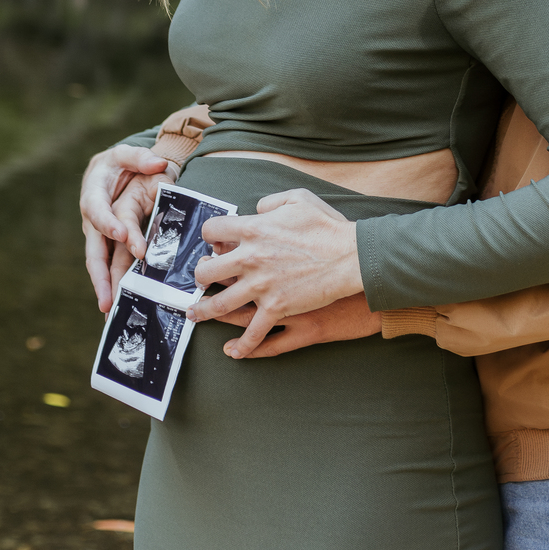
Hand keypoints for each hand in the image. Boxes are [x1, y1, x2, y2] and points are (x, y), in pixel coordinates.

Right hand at [80, 143, 173, 312]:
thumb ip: (141, 158)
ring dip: (103, 286)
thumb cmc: (120, 163)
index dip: (108, 223)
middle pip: (93, 248)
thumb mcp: (127, 154)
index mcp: (94, 193)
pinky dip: (110, 283)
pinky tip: (116, 303)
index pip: (98, 210)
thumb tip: (158, 163)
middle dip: (100, 273)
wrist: (109, 172)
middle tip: (107, 296)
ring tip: (109, 309)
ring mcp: (97, 235)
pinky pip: (107, 265)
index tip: (122, 235)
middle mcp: (92, 219)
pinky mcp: (105, 244)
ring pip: (98, 263)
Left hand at [188, 188, 362, 355]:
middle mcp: (251, 258)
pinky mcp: (277, 309)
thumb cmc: (328, 227)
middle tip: (201, 279)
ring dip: (205, 310)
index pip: (213, 231)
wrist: (351, 256)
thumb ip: (271, 201)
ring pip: (221, 304)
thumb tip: (256, 210)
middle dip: (200, 275)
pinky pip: (254, 332)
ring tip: (197, 313)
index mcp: (254, 229)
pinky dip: (242, 345)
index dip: (209, 236)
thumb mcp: (299, 199)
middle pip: (208, 271)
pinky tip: (233, 350)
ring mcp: (262, 286)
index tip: (212, 243)